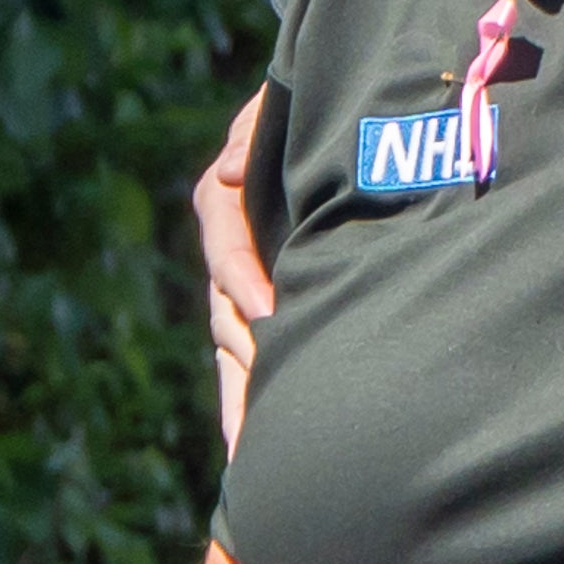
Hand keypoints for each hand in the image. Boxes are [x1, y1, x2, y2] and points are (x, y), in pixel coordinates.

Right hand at [196, 92, 274, 454]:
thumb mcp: (275, 107)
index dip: (242, 278)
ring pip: (240, 350)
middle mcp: (234, 251)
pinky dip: (262, 401)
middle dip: (240, 369)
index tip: (265, 313)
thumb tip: (225, 169)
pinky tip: (263, 450)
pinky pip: (264, 358)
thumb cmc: (307, 106)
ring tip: (253, 457)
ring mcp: (255, 284)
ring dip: (246, 399)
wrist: (338, 107)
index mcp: (228, 203)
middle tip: (252, 426)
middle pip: (227, 318)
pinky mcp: (278, 308)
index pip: (227, 246)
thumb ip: (252, 133)